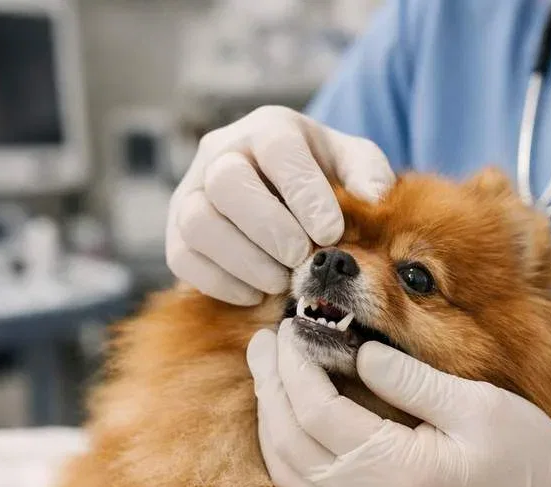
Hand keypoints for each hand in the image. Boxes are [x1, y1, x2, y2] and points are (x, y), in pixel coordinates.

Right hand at [166, 106, 395, 304]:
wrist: (277, 193)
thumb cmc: (321, 178)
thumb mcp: (351, 163)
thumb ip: (367, 173)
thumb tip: (374, 197)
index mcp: (269, 129)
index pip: (278, 150)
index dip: (304, 193)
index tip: (331, 233)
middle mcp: (222, 153)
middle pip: (227, 182)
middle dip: (269, 228)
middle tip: (301, 259)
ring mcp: (191, 193)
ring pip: (198, 222)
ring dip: (243, 260)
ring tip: (280, 281)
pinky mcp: (176, 232)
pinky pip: (182, 258)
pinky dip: (220, 282)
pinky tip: (256, 293)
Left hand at [246, 320, 550, 486]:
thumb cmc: (520, 449)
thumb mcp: (473, 403)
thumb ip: (408, 379)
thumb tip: (358, 348)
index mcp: (396, 472)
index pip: (317, 414)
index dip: (294, 367)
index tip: (288, 327)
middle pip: (288, 443)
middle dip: (269, 387)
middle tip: (263, 339)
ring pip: (286, 469)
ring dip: (269, 417)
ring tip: (268, 368)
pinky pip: (302, 484)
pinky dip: (283, 444)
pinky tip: (285, 409)